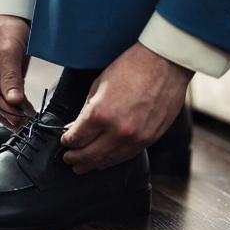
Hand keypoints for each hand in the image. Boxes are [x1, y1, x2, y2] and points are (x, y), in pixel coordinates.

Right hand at [0, 15, 34, 128]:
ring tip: (27, 125)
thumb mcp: (9, 50)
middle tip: (26, 125)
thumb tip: (14, 102)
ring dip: (12, 115)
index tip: (18, 116)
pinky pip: (2, 99)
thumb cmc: (5, 27)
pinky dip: (14, 107)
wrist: (9, 17)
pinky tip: (26, 115)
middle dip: (8, 114)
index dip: (2, 106)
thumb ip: (11, 77)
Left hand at [61, 42, 194, 173]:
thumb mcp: (98, 85)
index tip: (64, 140)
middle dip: (75, 158)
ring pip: (109, 160)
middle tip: (68, 159)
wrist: (165, 63)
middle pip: (89, 155)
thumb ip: (86, 110)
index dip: (67, 141)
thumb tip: (76, 126)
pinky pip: (127, 156)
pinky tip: (104, 162)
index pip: (76, 138)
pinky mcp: (150, 139)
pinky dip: (113, 160)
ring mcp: (135, 138)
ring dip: (93, 164)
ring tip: (83, 166)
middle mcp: (117, 131)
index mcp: (100, 114)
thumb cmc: (132, 67)